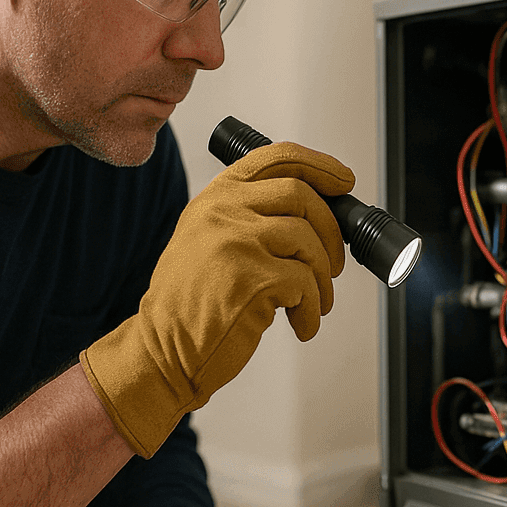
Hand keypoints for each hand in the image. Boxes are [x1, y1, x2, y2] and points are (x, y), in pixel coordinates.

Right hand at [80, 141, 353, 456]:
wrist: (163, 349)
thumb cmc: (190, 302)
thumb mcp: (208, 240)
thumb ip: (250, 217)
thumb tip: (313, 214)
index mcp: (215, 197)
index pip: (276, 158)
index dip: (319, 165)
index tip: (342, 180)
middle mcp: (224, 211)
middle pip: (301, 195)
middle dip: (330, 230)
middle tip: (333, 261)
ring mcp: (237, 242)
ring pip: (308, 241)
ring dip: (322, 278)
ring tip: (313, 303)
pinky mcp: (253, 278)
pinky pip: (305, 284)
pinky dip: (312, 308)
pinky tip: (300, 322)